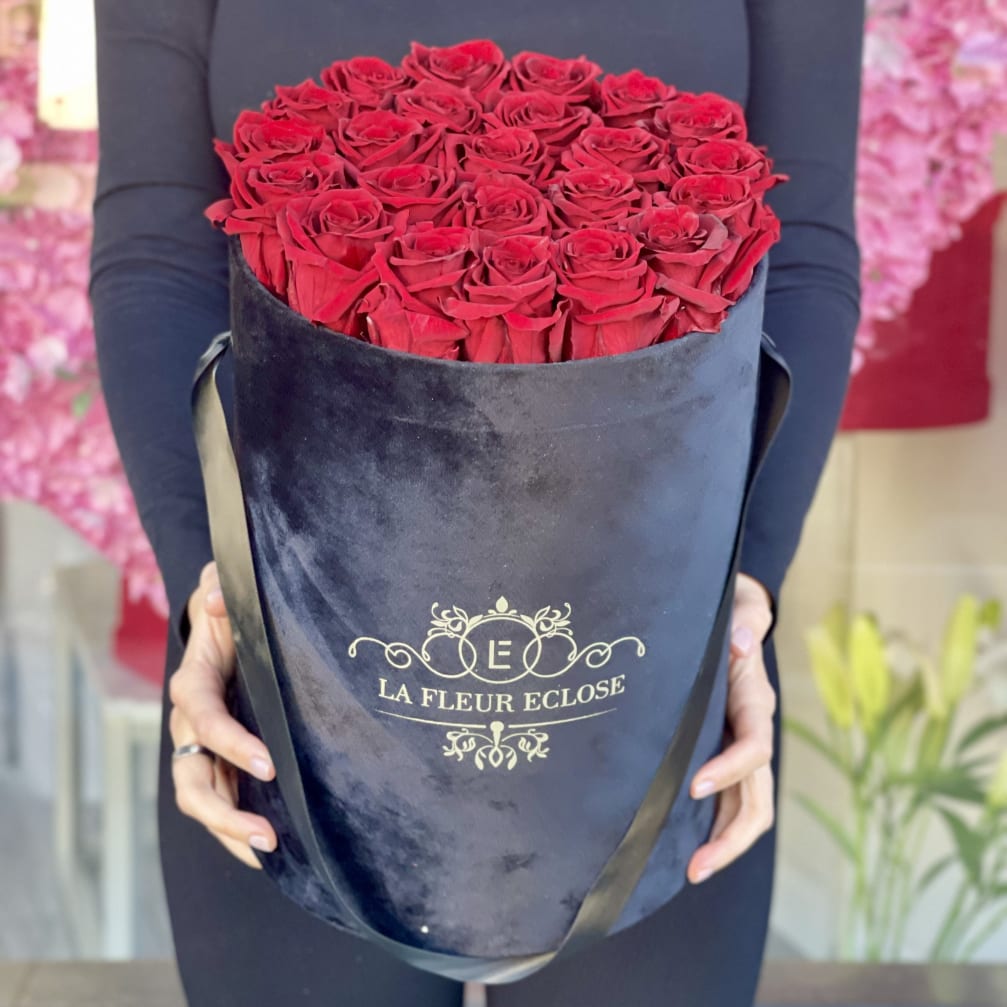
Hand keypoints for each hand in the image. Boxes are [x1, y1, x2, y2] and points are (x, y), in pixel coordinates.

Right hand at [168, 561, 277, 867]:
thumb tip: (216, 599)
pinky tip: (268, 850)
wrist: (226, 620)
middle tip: (267, 834)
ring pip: (202, 798)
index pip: (204, 719)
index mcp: (194, 683)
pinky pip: (220, 798)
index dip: (230, 742)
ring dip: (231, 829)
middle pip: (192, 778)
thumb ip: (221, 587)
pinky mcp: (219, 758)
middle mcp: (189, 723)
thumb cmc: (231, 608)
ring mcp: (201, 746)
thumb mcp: (226, 586)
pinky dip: (237, 828)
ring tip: (270, 851)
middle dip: (225, 811)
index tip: (268, 764)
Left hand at [686, 572, 776, 883]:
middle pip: (758, 797)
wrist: (736, 617)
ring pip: (748, 808)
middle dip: (731, 835)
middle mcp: (754, 731)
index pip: (754, 747)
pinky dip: (713, 825)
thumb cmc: (734, 612)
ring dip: (723, 842)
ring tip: (690, 870)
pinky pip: (729, 799)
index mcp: (755, 701)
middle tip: (696, 866)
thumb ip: (743, 619)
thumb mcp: (740, 607)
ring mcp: (741, 747)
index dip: (730, 770)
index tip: (695, 786)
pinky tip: (681, 844)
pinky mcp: (724, 753)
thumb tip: (741, 641)